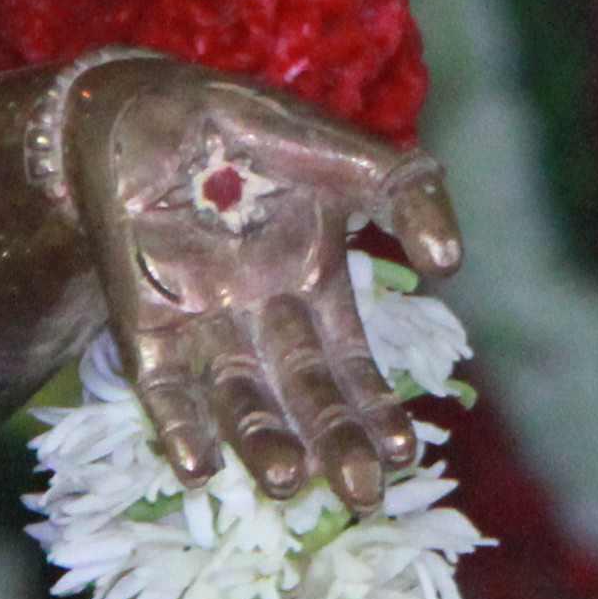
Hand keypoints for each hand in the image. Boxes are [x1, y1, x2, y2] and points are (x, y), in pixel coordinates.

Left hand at [65, 54, 463, 507]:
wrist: (144, 104)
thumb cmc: (246, 125)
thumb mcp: (343, 151)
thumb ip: (406, 194)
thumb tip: (453, 266)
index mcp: (314, 281)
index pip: (351, 364)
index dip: (375, 409)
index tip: (402, 454)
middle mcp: (263, 316)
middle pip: (304, 394)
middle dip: (334, 443)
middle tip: (362, 495)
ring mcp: (203, 323)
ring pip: (240, 399)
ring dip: (262, 443)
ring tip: (286, 481)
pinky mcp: (146, 323)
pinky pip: (165, 385)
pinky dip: (180, 425)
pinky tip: (198, 466)